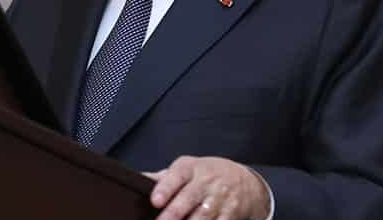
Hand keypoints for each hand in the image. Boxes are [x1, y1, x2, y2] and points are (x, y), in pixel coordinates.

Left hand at [143, 156, 270, 219]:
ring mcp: (220, 198)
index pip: (176, 176)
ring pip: (204, 215)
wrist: (245, 181)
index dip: (165, 188)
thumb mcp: (187, 169)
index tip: (155, 200)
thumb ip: (163, 178)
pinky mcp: (232, 213)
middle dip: (174, 212)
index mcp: (191, 168)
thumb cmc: (207, 175)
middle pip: (189, 198)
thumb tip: (137, 180)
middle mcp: (206, 181)